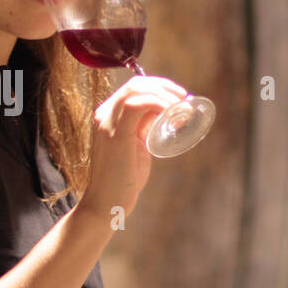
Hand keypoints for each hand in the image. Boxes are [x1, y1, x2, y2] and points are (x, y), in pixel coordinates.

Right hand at [77, 75, 189, 220]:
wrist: (106, 203)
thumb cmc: (123, 178)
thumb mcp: (137, 146)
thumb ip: (144, 129)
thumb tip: (164, 115)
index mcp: (108, 116)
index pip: (133, 88)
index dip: (158, 86)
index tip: (178, 96)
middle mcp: (103, 115)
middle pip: (135, 84)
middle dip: (163, 86)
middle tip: (184, 98)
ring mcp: (107, 124)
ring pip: (135, 90)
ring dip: (163, 94)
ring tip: (181, 106)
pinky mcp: (115, 135)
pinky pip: (136, 106)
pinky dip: (157, 103)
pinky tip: (170, 111)